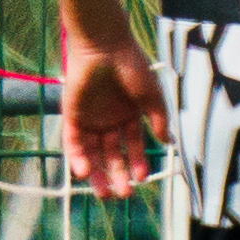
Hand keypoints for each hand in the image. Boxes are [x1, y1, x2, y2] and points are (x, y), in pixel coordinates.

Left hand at [62, 39, 165, 194]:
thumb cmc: (132, 66)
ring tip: (104, 193)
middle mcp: (108, 120)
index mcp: (128, 115)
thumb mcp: (151, 95)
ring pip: (92, 154)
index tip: (143, 178)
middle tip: (124, 194)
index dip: (137, 162)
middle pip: (112, 154)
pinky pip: (73, 142)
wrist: (105, 46)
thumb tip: (168, 142)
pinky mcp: (71, 116)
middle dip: (118, 175)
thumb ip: (158, 119)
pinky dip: (77, 158)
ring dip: (97, 174)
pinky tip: (85, 172)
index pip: (132, 145)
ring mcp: (89, 119)